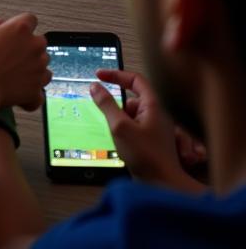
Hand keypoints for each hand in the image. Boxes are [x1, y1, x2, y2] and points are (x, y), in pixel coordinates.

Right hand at [0, 10, 49, 112]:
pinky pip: (40, 89)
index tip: (10, 31)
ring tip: (13, 70)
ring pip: (43, 64)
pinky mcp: (36, 90)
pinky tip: (20, 88)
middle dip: (26, 45)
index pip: (30, 19)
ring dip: (32, 65)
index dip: (19, 24)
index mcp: (20, 29)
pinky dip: (32, 89)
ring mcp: (38, 70)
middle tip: (7, 52)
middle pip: (39, 41)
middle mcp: (34, 47)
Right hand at [91, 69, 201, 188]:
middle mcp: (157, 114)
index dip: (116, 74)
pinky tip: (125, 147)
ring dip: (121, 123)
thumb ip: (106, 104)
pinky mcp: (152, 140)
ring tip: (121, 139)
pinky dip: (126, 133)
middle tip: (113, 122)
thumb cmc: (145, 155)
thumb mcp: (119, 126)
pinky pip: (134, 128)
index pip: (135, 79)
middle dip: (117, 109)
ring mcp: (156, 128)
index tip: (99, 76)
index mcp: (153, 106)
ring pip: (131, 116)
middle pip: (131, 100)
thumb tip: (95, 87)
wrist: (164, 185)